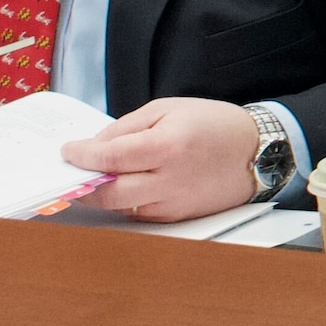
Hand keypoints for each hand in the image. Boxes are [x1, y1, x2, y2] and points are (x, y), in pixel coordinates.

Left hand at [56, 96, 263, 220]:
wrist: (257, 151)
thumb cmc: (215, 125)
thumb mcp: (168, 109)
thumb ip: (127, 128)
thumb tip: (95, 147)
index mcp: (167, 146)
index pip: (109, 158)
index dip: (81, 156)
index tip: (68, 152)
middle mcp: (170, 180)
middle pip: (109, 193)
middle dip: (85, 184)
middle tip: (75, 171)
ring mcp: (174, 203)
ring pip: (122, 207)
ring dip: (103, 193)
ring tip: (97, 176)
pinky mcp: (178, 216)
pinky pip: (140, 212)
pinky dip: (126, 200)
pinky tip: (126, 184)